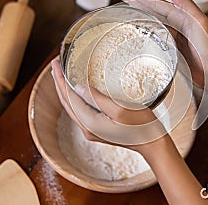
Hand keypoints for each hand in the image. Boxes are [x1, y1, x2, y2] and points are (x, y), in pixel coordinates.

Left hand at [50, 58, 167, 153]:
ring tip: (61, 74)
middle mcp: (87, 129)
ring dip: (65, 90)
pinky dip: (75, 97)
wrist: (152, 143)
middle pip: (67, 103)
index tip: (55, 64)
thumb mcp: (120, 109)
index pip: (68, 98)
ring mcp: (92, 130)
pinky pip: (81, 110)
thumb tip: (78, 87)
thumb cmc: (141, 126)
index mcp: (90, 124)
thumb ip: (97, 99)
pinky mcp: (99, 128)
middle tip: (54, 65)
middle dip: (59, 83)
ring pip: (72, 106)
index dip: (60, 80)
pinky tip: (76, 89)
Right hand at [115, 0, 207, 88]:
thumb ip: (189, 8)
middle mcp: (174, 25)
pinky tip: (133, 29)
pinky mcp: (168, 49)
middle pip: (150, 9)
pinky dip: (141, 30)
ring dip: (136, 12)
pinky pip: (151, 37)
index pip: (156, 3)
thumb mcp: (202, 24)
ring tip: (123, 6)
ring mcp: (170, 37)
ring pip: (149, 21)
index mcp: (181, 17)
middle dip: (134, 0)